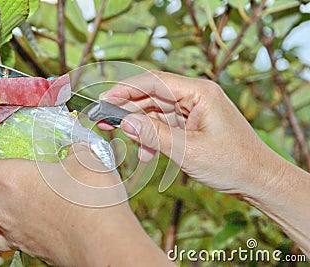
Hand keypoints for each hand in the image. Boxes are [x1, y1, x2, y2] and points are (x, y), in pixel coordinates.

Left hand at [0, 144, 173, 265]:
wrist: (103, 241)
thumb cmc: (90, 196)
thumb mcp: (85, 160)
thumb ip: (74, 151)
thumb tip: (76, 147)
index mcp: (9, 180)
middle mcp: (5, 210)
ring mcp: (17, 235)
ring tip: (8, 213)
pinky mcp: (32, 252)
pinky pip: (12, 244)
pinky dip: (13, 235)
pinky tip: (32, 225)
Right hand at [99, 71, 285, 194]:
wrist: (258, 179)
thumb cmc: (232, 163)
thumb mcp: (187, 150)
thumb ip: (153, 134)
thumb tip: (125, 122)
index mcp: (200, 92)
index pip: (154, 81)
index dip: (126, 89)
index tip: (104, 99)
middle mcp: (196, 96)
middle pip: (153, 95)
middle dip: (128, 108)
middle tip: (104, 120)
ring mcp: (194, 110)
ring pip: (156, 111)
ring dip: (140, 127)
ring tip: (125, 141)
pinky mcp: (192, 124)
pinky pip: (165, 125)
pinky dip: (153, 137)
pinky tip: (146, 153)